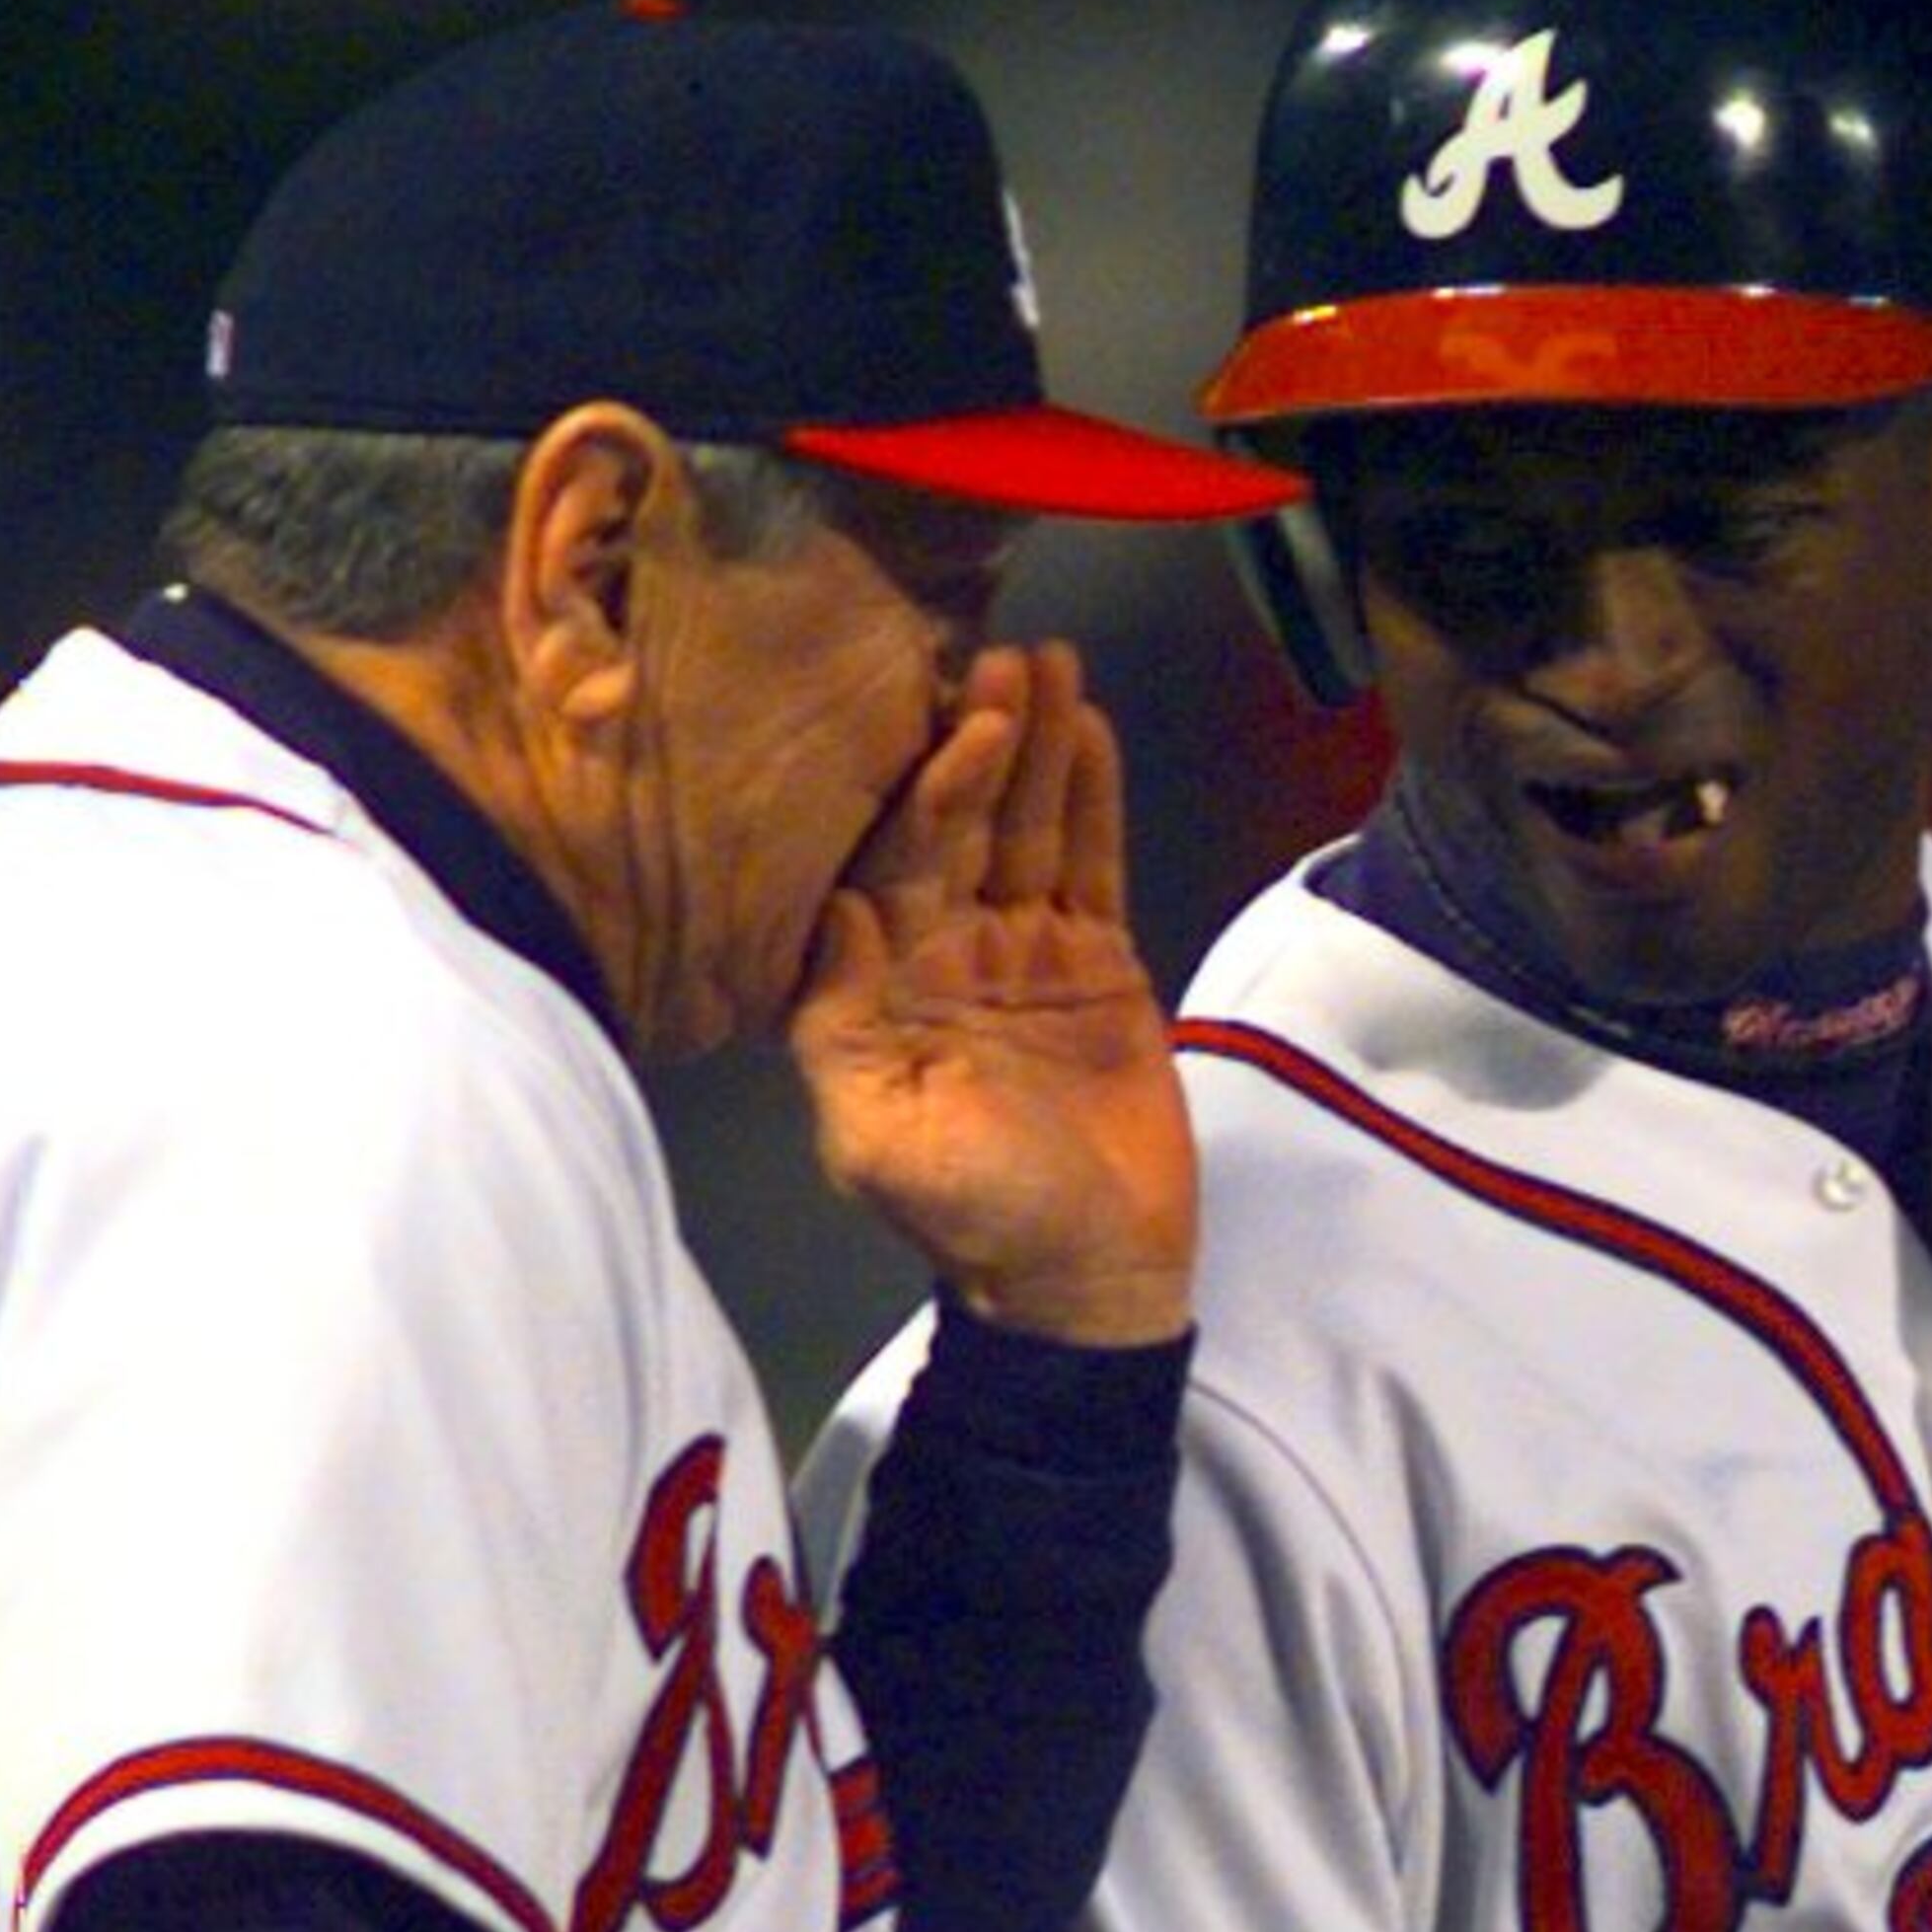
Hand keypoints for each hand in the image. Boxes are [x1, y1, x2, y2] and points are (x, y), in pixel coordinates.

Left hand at [789, 641, 1196, 1345]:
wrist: (1086, 1274)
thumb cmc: (973, 1216)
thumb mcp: (877, 1137)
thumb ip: (842, 1028)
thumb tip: (833, 914)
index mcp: (888, 985)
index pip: (901, 863)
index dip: (928, 790)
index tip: (953, 720)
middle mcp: (951, 953)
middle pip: (966, 826)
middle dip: (984, 743)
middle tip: (1001, 656)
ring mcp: (1028, 954)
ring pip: (1032, 831)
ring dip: (1040, 749)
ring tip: (1052, 663)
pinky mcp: (1099, 966)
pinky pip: (1094, 866)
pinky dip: (1095, 801)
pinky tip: (1090, 730)